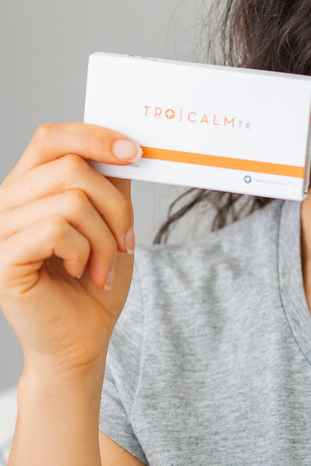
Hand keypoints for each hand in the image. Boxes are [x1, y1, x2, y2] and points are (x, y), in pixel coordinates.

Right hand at [0, 123, 138, 376]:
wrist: (83, 337)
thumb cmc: (94, 278)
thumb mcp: (111, 219)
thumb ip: (110, 181)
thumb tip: (124, 144)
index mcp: (29, 185)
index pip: (52, 137)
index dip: (95, 136)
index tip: (134, 153)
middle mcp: (5, 202)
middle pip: (71, 167)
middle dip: (114, 205)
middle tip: (126, 239)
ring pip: (70, 201)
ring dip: (104, 236)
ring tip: (104, 264)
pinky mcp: (1, 260)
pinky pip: (56, 231)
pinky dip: (83, 250)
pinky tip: (81, 270)